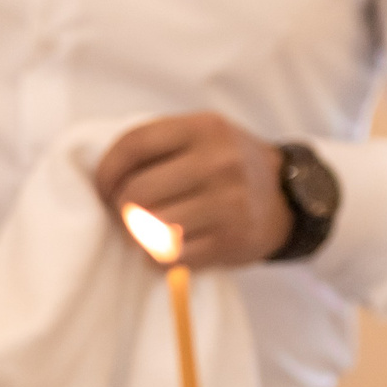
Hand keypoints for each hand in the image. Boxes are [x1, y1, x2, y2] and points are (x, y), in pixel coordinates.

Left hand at [95, 114, 293, 269]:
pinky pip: (167, 257)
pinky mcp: (230, 240)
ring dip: (137, 236)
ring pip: (149, 228)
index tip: (102, 188)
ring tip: (146, 231)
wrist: (285, 199)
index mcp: (204, 127)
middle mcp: (218, 161)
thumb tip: (101, 177)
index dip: (106, 170)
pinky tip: (166, 248)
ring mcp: (227, 202)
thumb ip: (158, 147)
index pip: (134, 144)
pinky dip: (155, 258)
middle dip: (120, 208)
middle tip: (125, 214)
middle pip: (136, 192)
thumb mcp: (201, 138)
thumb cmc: (226, 167)